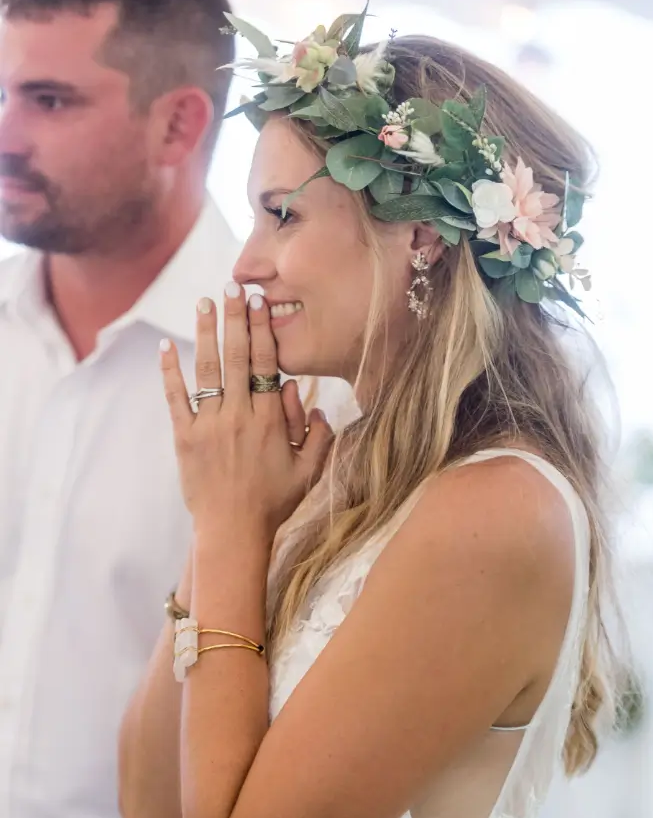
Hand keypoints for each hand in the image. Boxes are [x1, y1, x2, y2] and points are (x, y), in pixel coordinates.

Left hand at [159, 285, 333, 538]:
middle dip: (233, 318)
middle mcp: (238, 417)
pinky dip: (170, 372)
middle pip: (235, 357)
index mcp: (269, 422)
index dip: (261, 330)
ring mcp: (209, 426)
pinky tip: (166, 346)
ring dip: (205, 333)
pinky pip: (176, 399)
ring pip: (207, 371)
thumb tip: (320, 408)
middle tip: (231, 286)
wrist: (233, 531)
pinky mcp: (185, 439)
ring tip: (203, 303)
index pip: (265, 365)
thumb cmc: (274, 504)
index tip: (259, 302)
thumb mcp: (309, 473)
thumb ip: (321, 438)